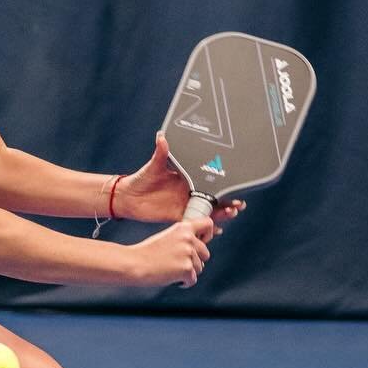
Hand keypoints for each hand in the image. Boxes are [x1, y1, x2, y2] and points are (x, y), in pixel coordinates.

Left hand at [116, 132, 245, 228]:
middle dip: (228, 201)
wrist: (128, 197)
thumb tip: (162, 137)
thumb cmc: (141, 179)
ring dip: (221, 214)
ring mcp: (184, 205)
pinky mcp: (178, 217)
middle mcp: (188, 192)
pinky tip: (216, 230)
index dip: (223, 184)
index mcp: (186, 179)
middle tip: (238, 204)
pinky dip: (206, 227)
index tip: (235, 186)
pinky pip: (195, 223)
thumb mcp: (153, 166)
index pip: (209, 181)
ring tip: (230, 214)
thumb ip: (160, 153)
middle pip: (214, 198)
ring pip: (208, 211)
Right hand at [126, 216, 213, 287]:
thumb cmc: (146, 252)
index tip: (202, 241)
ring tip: (170, 268)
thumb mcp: (167, 236)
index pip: (208, 224)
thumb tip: (200, 245)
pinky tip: (170, 276)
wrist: (134, 263)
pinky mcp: (187, 269)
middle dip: (195, 261)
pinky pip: (192, 280)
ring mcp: (188, 254)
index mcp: (183, 228)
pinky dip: (183, 282)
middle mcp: (188, 239)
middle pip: (206, 254)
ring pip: (199, 268)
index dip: (207, 234)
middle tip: (176, 262)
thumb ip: (183, 238)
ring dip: (187, 272)